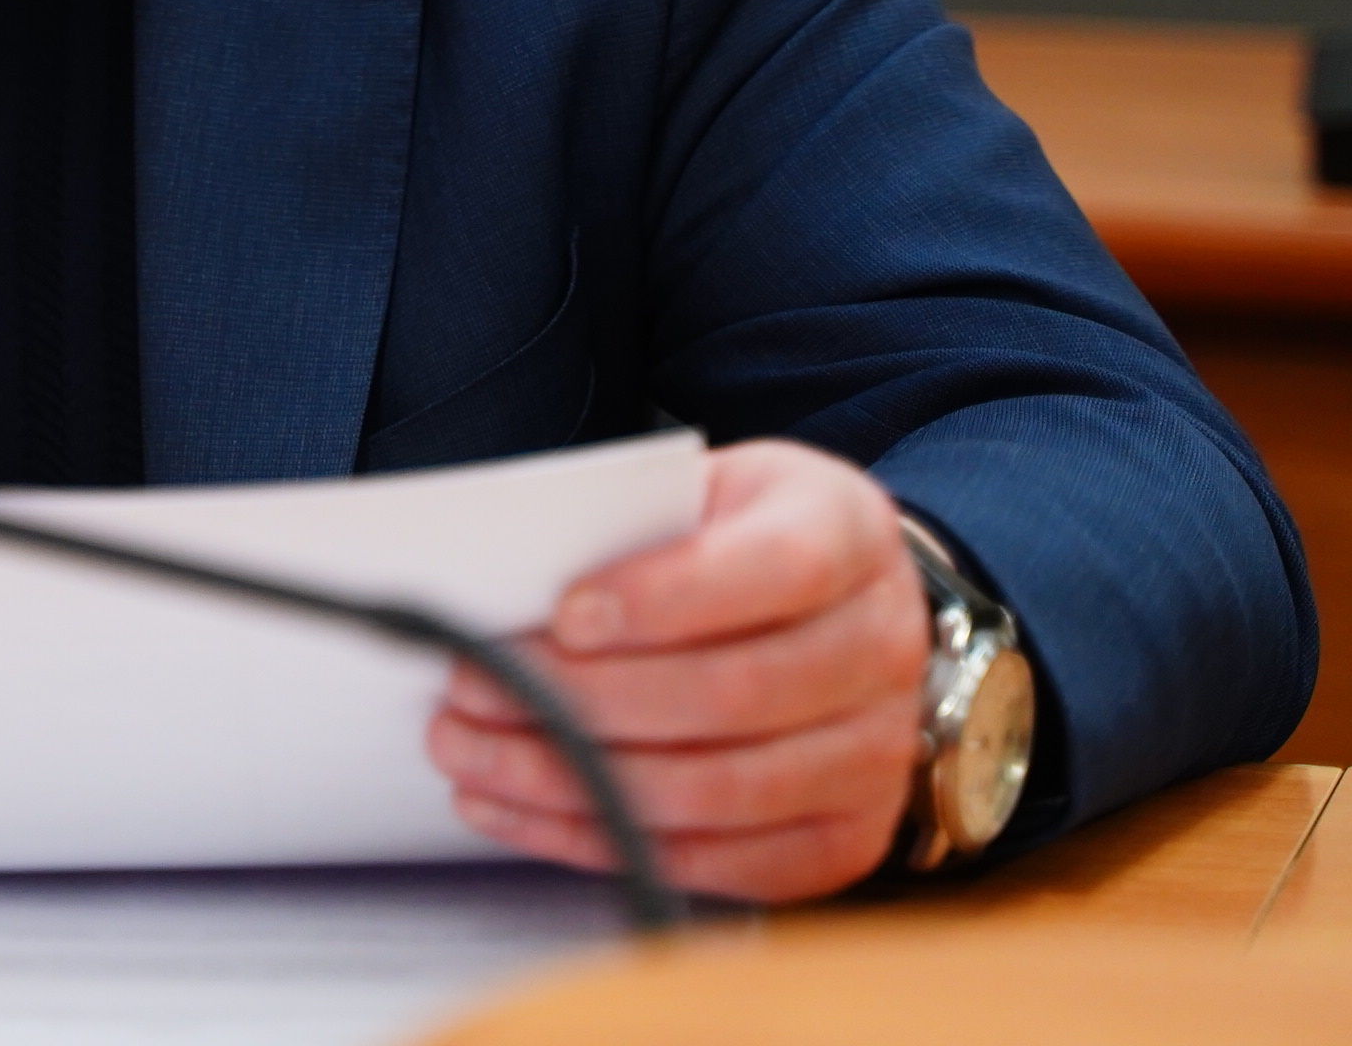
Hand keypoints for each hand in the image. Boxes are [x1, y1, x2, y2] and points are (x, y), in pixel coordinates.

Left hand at [428, 437, 929, 902]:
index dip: (662, 599)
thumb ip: (634, 522)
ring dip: (575, 778)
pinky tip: (519, 809)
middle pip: (732, 695)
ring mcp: (874, 756)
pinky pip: (714, 862)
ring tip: (470, 754)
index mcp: (848, 536)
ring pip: (717, 790)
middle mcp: (881, 648)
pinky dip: (602, 841)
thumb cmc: (748, 540)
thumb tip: (510, 580)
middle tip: (473, 687)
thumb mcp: (708, 490)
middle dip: (585, 700)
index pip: (770, 571)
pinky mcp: (842, 840)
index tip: (564, 615)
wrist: (841, 611)